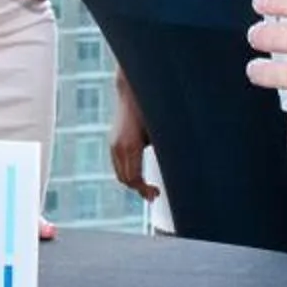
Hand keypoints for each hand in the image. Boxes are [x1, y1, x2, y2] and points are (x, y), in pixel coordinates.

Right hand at [108, 71, 153, 199]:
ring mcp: (113, 144)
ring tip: (147, 186)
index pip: (134, 178)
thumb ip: (163, 152)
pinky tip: (139, 173)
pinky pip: (118, 165)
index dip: (145, 189)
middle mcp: (119, 147)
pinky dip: (128, 172)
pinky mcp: (113, 142)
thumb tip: (174, 172)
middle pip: (125, 179)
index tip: (156, 193)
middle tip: (154, 194)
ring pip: (120, 173)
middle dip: (139, 188)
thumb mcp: (160, 132)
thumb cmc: (151, 110)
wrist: (132, 92)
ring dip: (133, 181)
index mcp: (131, 146)